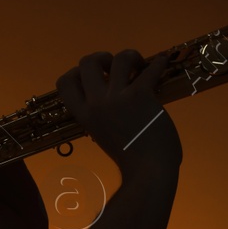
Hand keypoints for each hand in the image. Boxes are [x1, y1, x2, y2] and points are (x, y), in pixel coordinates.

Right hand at [56, 50, 181, 176]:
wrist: (148, 172)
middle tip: (115, 67)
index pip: (64, 83)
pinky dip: (160, 62)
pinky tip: (163, 62)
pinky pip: (150, 69)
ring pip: (119, 58)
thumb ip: (102, 116)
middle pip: (87, 62)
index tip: (92, 76)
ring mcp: (118, 98)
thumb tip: (113, 96)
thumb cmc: (129, 159)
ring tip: (139, 65)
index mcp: (84, 116)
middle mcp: (96, 104)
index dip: (76, 72)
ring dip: (130, 56)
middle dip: (101, 57)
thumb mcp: (102, 136)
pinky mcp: (141, 95)